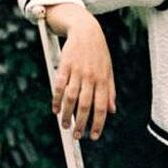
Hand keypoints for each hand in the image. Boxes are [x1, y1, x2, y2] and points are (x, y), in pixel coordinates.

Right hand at [51, 16, 116, 140]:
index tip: (94, 136)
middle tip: (77, 136)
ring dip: (67, 114)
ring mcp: (77, 72)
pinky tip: (56, 110)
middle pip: (84, 105)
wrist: (86, 31)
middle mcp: (91, 77)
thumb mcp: (109, 71)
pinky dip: (56, 99)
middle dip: (80, 123)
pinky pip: (59, 86)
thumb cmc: (99, 54)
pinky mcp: (64, 66)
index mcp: (103, 80)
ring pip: (71, 98)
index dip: (98, 123)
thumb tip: (112, 110)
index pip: (101, 107)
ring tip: (65, 125)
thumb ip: (110, 91)